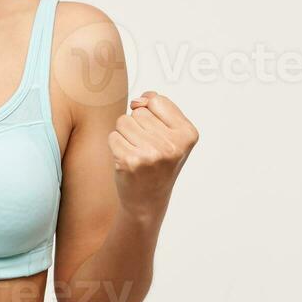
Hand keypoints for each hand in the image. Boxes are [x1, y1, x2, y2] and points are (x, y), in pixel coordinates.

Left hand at [108, 91, 197, 218]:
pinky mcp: (130, 161)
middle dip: (138, 126)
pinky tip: (127, 159)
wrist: (148, 200)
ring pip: (123, 121)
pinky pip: (113, 136)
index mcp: (187, 134)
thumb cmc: (158, 165)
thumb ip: (159, 108)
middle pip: (139, 112)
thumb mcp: (171, 135)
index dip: (151, 113)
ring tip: (137, 152)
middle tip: (146, 148)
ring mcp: (151, 154)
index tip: (157, 133)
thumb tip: (139, 100)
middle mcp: (172, 144)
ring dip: (125, 135)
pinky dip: (116, 145)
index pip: (157, 101)